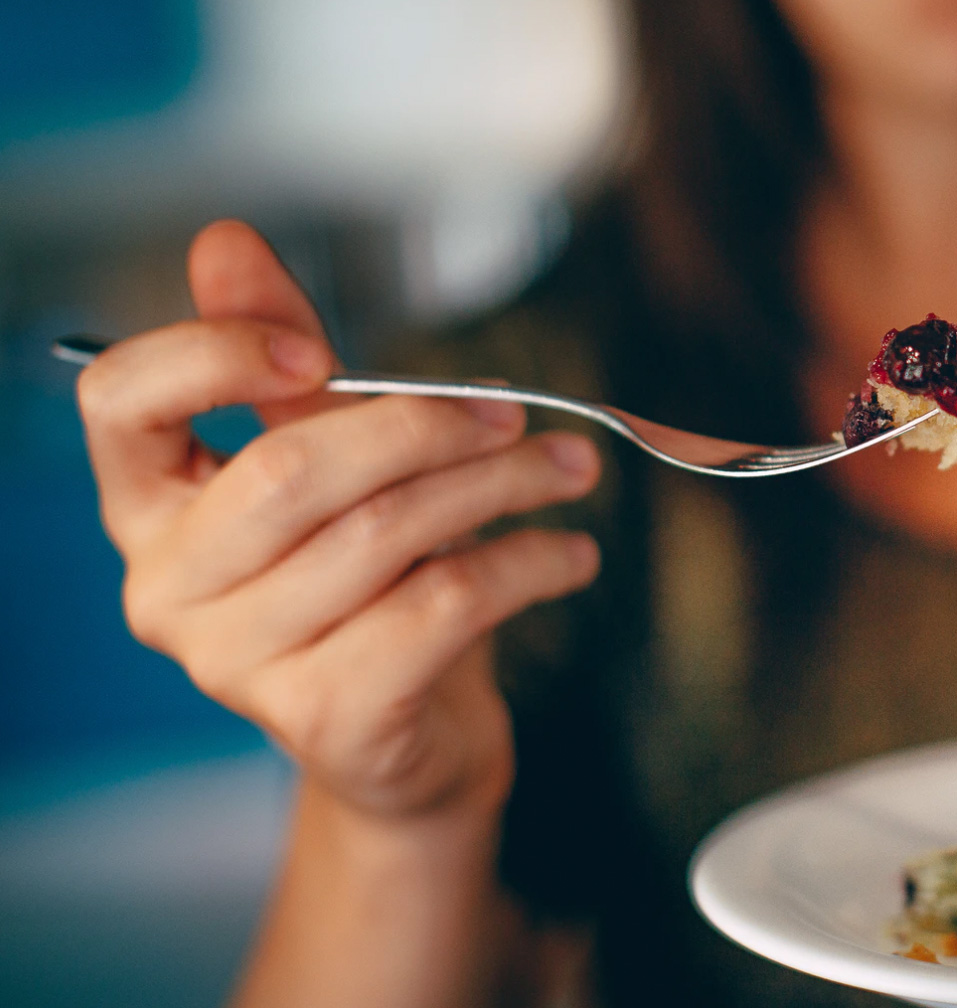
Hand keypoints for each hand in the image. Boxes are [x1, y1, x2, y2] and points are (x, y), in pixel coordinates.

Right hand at [75, 220, 602, 822]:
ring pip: (384, 534)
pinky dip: (526, 564)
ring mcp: (239, 665)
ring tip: (570, 469)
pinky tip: (571, 553)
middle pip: (291, 467)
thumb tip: (224, 240)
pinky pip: (443, 607)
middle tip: (518, 412)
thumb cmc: (369, 582)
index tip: (314, 349)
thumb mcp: (329, 462)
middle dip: (424, 424)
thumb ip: (283, 362)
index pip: (120, 400)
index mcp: (148, 505)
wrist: (413, 736)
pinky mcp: (327, 717)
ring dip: (500, 485)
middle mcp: (169, 588)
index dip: (213, 353)